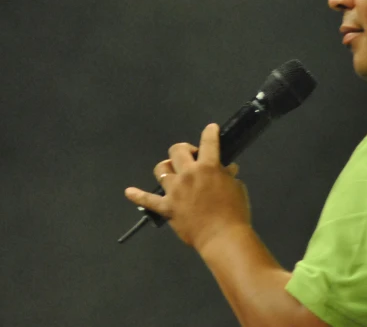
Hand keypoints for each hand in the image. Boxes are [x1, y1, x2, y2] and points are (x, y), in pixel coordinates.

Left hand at [124, 123, 250, 252]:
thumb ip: (228, 176)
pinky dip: (137, 196)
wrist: (223, 237)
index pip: (208, 142)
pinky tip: (129, 192)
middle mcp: (188, 174)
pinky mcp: (167, 207)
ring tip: (173, 173)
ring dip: (167, 169)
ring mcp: (175, 191)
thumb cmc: (235, 212)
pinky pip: (148, 201)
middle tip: (192, 157)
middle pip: (177, 151)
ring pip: (161, 170)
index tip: (211, 129)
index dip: (210, 132)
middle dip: (184, 150)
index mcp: (208, 167)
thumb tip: (228, 170)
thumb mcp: (237, 188)